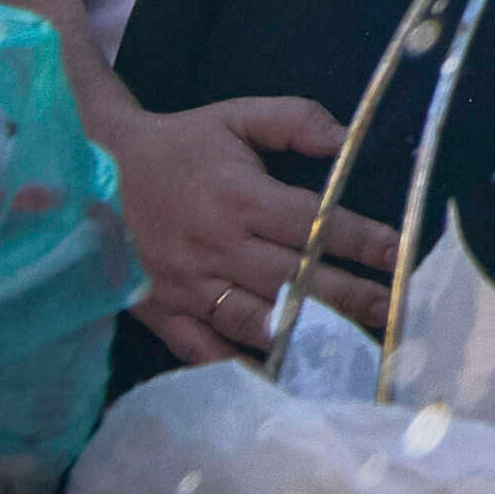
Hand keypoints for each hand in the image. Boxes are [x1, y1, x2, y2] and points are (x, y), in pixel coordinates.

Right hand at [115, 89, 402, 364]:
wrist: (94, 172)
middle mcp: (219, 246)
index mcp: (241, 196)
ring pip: (258, 320)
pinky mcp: (164, 311)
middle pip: (296, 279)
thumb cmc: (179, 146)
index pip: (315, 224)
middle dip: (351, 297)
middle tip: (393, 313)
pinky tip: (279, 377)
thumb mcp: (235, 116)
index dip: (362, 240)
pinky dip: (242, 367)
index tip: (400, 254)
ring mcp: (190, 285)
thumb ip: (293, 120)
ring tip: (352, 350)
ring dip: (307, 336)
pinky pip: (206, 350)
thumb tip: (346, 139)